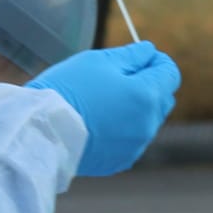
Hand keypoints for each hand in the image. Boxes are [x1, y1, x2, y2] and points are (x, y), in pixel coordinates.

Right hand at [27, 42, 180, 175]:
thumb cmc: (68, 90)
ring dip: (135, 108)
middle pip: (162, 98)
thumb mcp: (99, 61)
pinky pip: (132, 139)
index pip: (170, 72)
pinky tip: (98, 123)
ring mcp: (136, 145)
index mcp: (147, 95)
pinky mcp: (121, 160)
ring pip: (147, 120)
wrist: (42, 131)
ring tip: (102, 103)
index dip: (156, 61)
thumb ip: (131, 55)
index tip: (139, 57)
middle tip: (117, 78)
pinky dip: (122, 129)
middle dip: (148, 84)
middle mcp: (148, 123)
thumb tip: (149, 52)